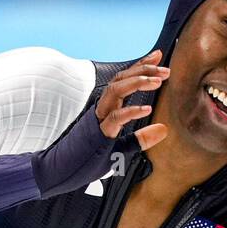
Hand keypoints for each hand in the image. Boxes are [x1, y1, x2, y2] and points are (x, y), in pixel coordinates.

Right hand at [32, 49, 169, 197]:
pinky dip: (131, 111)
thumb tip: (164, 130)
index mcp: (108, 108)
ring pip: (116, 91)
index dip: (141, 66)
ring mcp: (98, 118)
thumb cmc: (88, 159)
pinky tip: (146, 109)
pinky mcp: (97, 133)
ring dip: (138, 82)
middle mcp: (102, 108)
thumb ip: (142, 139)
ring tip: (157, 81)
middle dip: (144, 71)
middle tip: (165, 70)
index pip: (125, 81)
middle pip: (122, 80)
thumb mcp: (122, 150)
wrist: (61, 170)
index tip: (158, 57)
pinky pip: (114, 117)